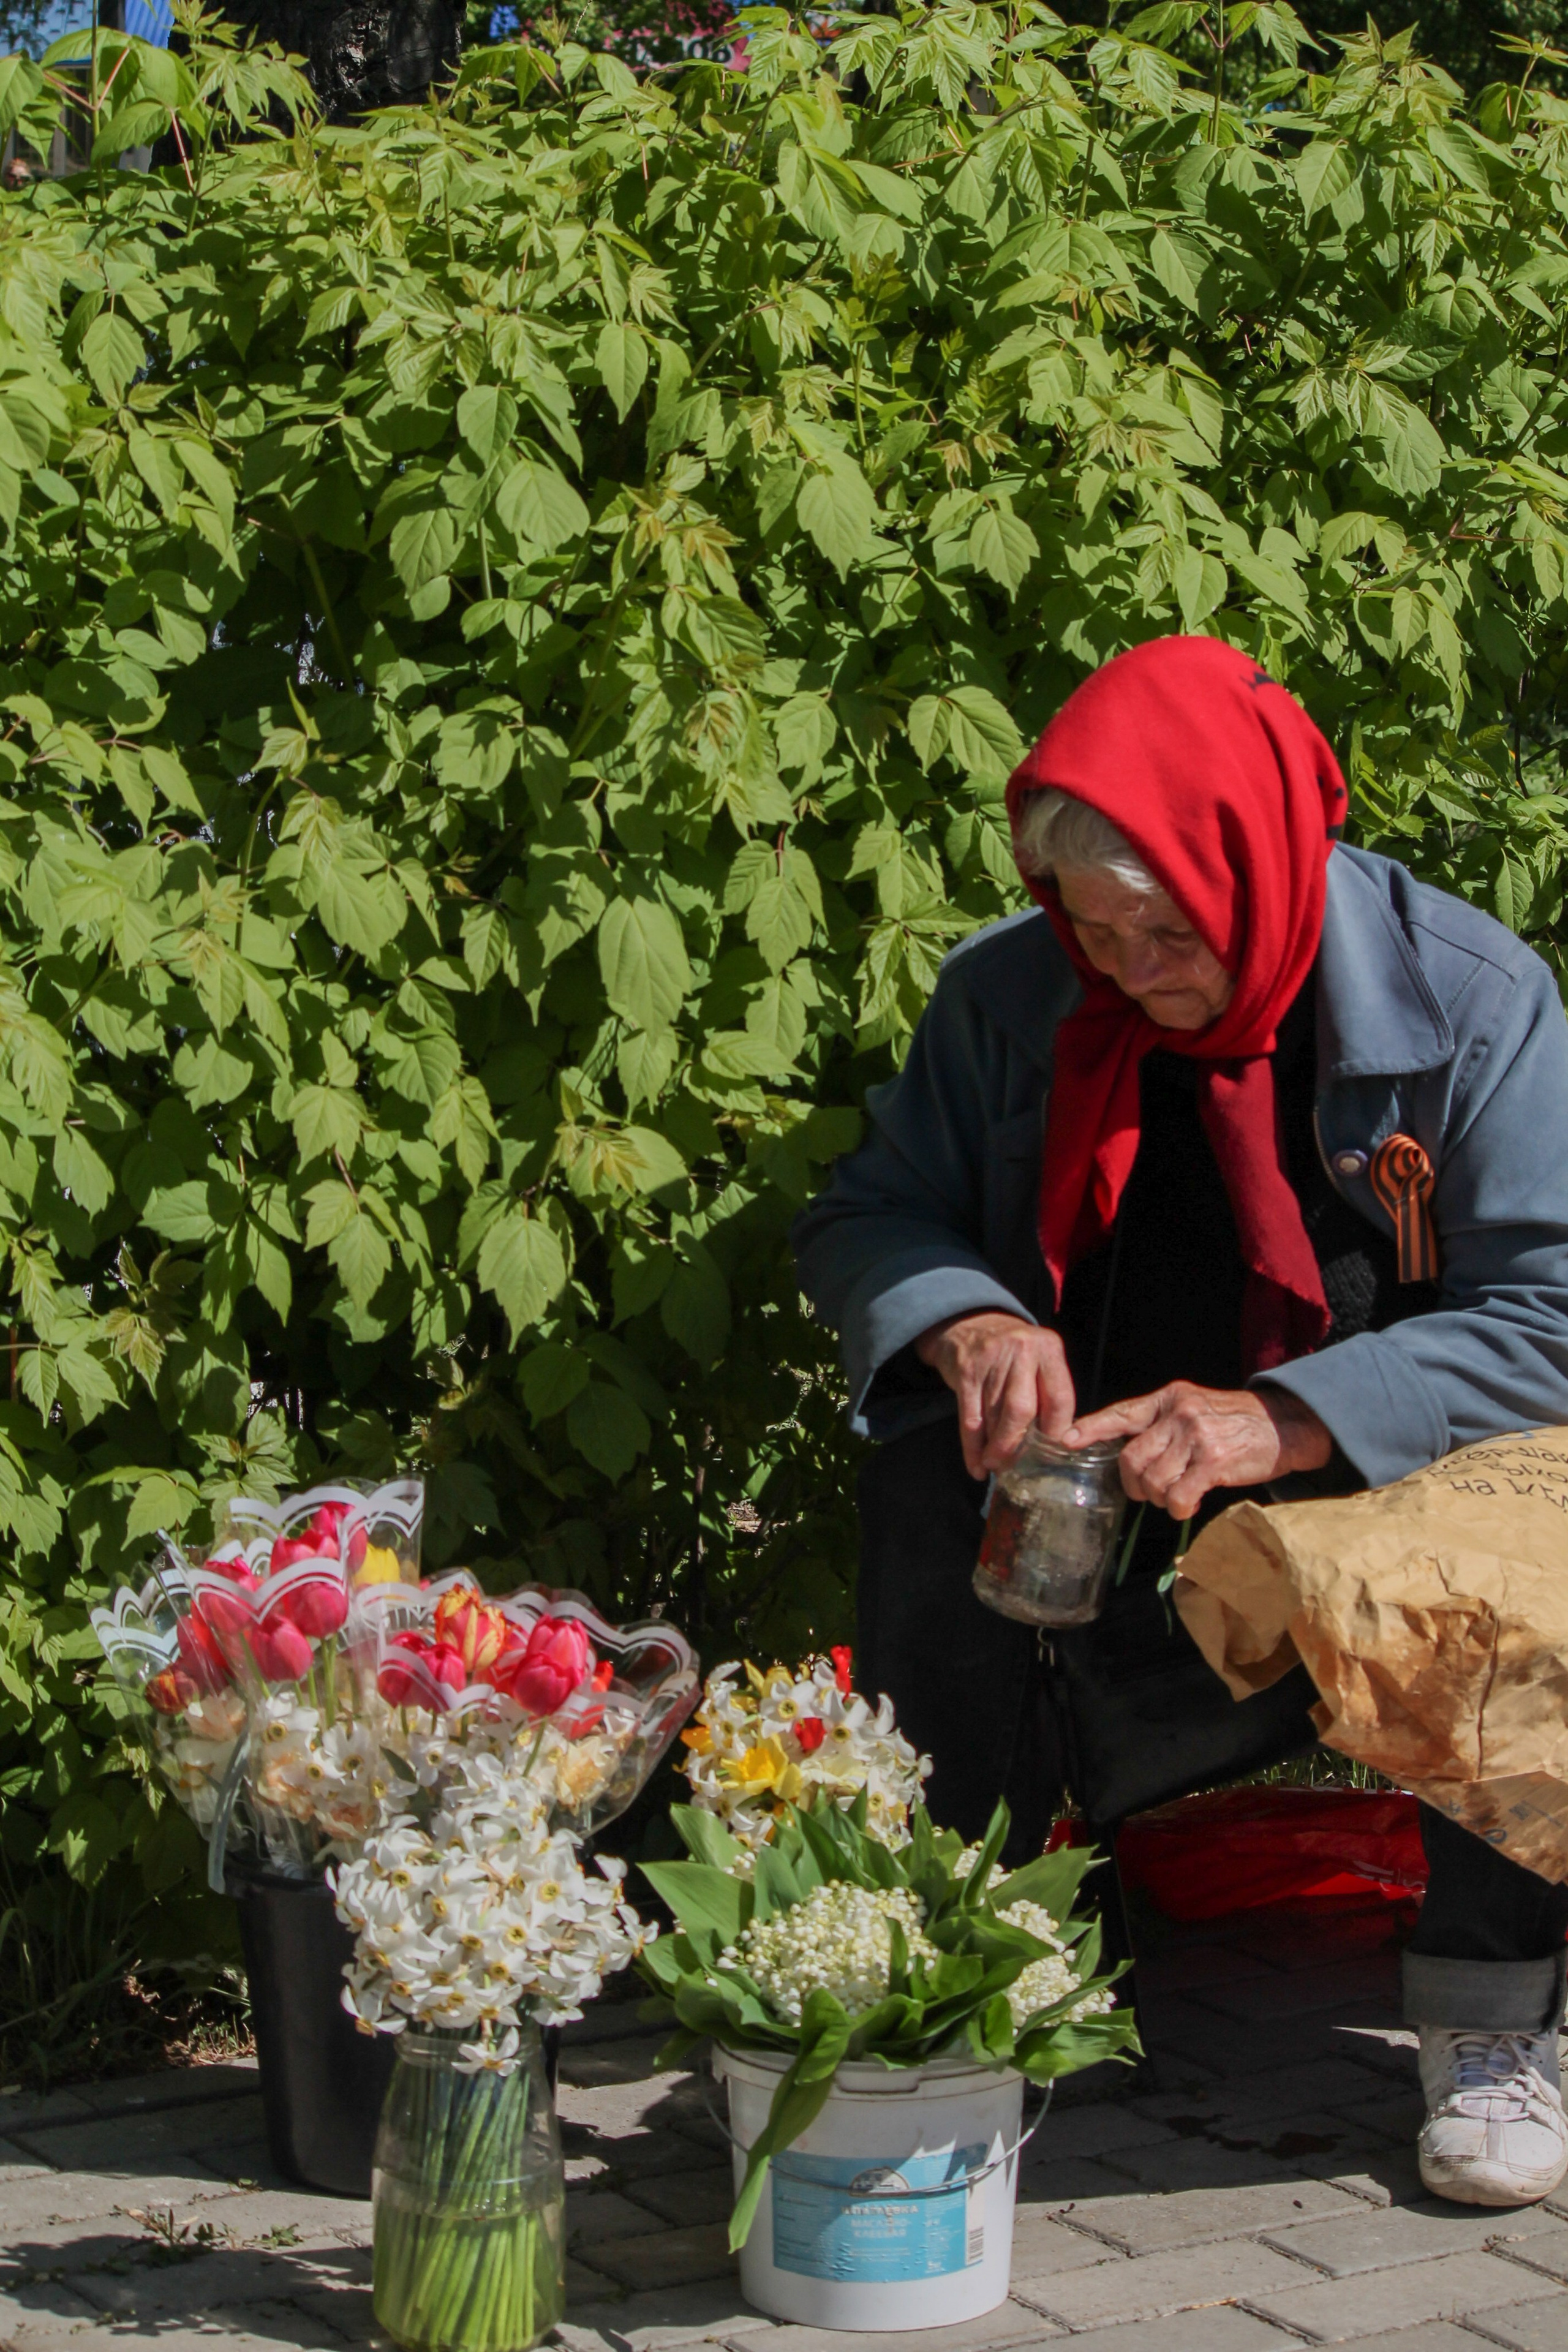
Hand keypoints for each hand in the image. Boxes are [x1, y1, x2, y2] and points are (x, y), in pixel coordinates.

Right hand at [913, 1311, 1075, 1480]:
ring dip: (995, 1449)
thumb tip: (1055, 1445)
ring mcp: (991, 1359)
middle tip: (1013, 1467)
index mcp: (1048, 1348)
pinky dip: (972, 1447)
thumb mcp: (1038, 1358)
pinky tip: (976, 1465)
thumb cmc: (1011, 1351)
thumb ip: (1048, 1392)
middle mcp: (1022, 1350)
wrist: (968, 1322)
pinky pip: (970, 1417)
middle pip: (1022, 1410)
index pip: (1060, 1399)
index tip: (1049, 1456)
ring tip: (996, 1467)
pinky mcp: (966, 1370)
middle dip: (1017, 1445)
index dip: (1055, 1433)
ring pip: (995, 1416)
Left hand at [1064, 1382, 1331, 1520]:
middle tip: (1152, 1491)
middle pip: (1131, 1459)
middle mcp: (1178, 1413)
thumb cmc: (1234, 1423)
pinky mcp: (1214, 1462)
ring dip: (1161, 1498)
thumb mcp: (1194, 1408)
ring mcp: (1196, 1436)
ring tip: (1178, 1494)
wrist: (1282, 1425)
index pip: (1122, 1413)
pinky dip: (1179, 1507)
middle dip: (1136, 1484)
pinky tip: (1190, 1503)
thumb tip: (1130, 1456)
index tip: (1067, 1439)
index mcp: (1169, 1399)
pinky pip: (1178, 1496)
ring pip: (1153, 1481)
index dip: (1092, 1428)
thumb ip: (1163, 1425)